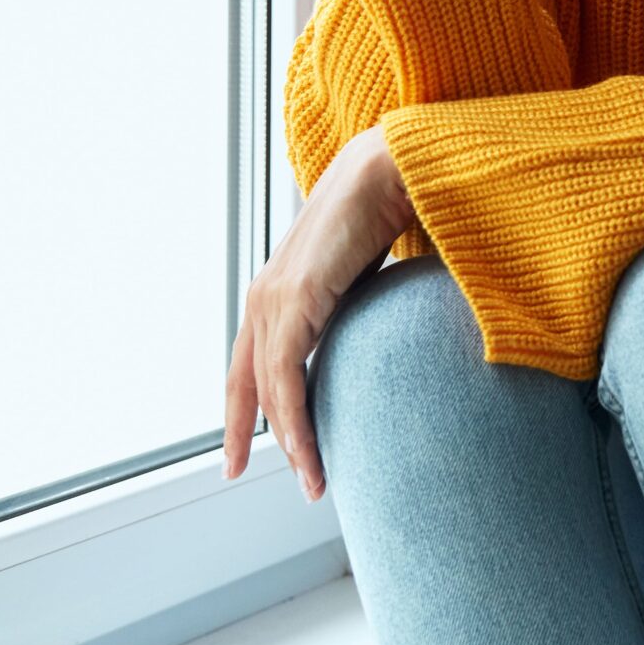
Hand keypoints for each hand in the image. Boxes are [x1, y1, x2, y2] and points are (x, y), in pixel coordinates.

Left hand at [223, 120, 415, 502]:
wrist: (399, 163)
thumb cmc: (396, 205)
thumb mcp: (375, 269)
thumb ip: (370, 302)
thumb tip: (398, 330)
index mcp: (285, 284)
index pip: (254, 356)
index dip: (249, 403)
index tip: (252, 444)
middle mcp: (269, 293)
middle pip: (245, 380)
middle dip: (248, 432)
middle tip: (244, 473)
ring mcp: (277, 296)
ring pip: (268, 388)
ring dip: (289, 441)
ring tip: (311, 481)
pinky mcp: (295, 300)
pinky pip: (285, 377)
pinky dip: (294, 421)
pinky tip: (309, 452)